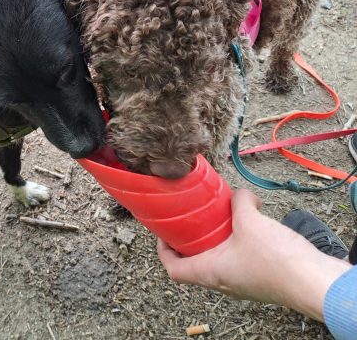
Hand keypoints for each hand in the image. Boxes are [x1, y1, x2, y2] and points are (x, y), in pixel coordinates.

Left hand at [157, 189, 351, 320]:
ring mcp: (240, 283)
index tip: (164, 233)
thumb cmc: (276, 259)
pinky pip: (237, 261)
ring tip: (218, 218)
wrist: (314, 282)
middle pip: (194, 264)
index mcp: (209, 272)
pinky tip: (248, 225)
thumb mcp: (250, 220)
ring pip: (217, 262)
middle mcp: (221, 282)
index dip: (163, 251)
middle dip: (189, 241)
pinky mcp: (258, 280)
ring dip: (214, 241)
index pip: (173, 270)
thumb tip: (239, 193)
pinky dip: (235, 244)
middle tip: (191, 219)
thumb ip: (240, 202)